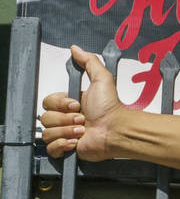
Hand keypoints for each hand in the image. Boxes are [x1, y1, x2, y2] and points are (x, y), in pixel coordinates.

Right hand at [39, 46, 123, 160]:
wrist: (115, 130)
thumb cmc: (110, 107)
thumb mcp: (101, 79)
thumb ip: (89, 62)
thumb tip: (76, 49)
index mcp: (70, 103)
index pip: (48, 101)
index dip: (60, 104)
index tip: (76, 104)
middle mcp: (65, 118)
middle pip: (46, 117)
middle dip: (65, 118)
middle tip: (82, 117)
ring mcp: (64, 133)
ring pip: (47, 133)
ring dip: (67, 130)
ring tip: (82, 129)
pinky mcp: (64, 149)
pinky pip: (50, 148)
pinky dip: (63, 144)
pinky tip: (76, 141)